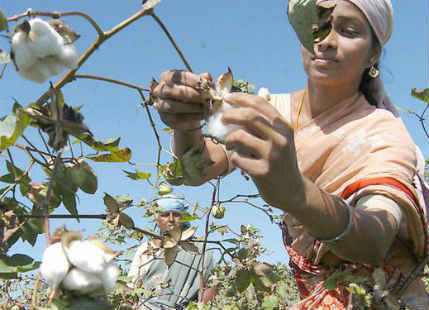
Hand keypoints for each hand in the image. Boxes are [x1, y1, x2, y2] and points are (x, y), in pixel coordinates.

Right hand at [152, 70, 212, 130]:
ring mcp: (160, 105)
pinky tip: (201, 116)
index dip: (193, 80)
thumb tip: (207, 77)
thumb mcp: (196, 84)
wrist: (186, 111)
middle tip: (206, 98)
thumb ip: (201, 80)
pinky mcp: (165, 119)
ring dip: (191, 108)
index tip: (207, 84)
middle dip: (191, 95)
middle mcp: (159, 90)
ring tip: (205, 108)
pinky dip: (191, 118)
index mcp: (167, 77)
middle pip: (172, 92)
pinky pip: (176, 119)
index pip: (178, 77)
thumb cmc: (191, 92)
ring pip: (173, 107)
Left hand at [222, 93, 302, 207]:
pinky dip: (233, 157)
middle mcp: (280, 139)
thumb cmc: (280, 161)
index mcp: (284, 127)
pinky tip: (238, 160)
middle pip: (249, 116)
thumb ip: (264, 125)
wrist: (292, 191)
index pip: (261, 104)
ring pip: (240, 136)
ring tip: (229, 144)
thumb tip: (236, 107)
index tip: (227, 97)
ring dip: (229, 139)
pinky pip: (237, 158)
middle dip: (230, 114)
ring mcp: (272, 156)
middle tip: (221, 118)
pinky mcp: (262, 172)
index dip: (241, 98)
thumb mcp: (279, 139)